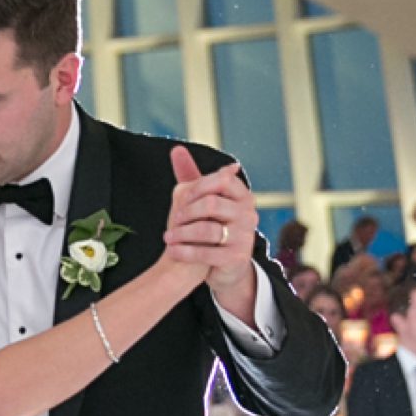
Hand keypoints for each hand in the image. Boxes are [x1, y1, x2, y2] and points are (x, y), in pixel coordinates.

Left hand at [165, 150, 257, 297]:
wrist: (224, 266)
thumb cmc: (212, 226)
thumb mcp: (203, 199)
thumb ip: (191, 175)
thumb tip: (176, 149)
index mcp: (243, 196)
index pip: (221, 180)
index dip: (198, 187)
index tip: (181, 197)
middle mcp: (248, 214)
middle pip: (212, 203)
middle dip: (187, 211)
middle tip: (174, 218)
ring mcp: (244, 237)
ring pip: (207, 229)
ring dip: (181, 233)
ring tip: (167, 237)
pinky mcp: (235, 258)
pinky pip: (205, 252)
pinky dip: (183, 251)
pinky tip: (171, 251)